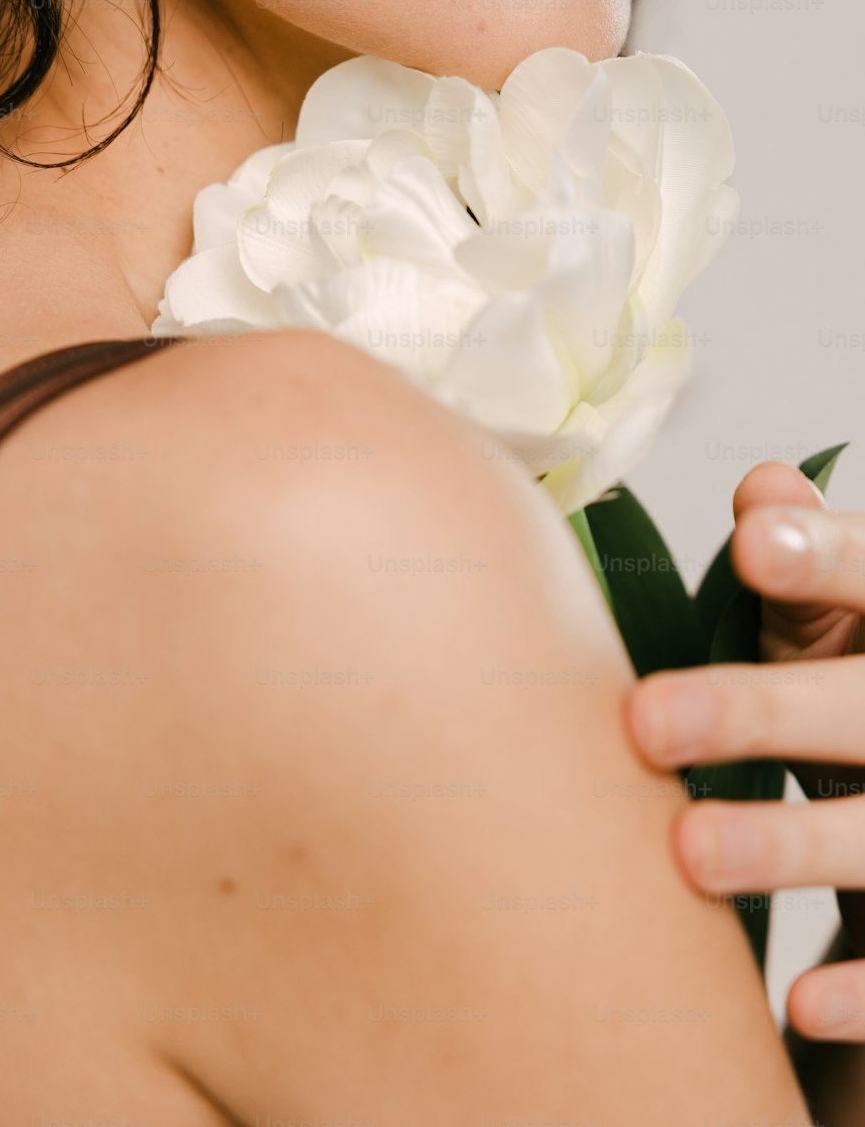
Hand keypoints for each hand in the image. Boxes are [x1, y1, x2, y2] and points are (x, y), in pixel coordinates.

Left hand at [625, 463, 864, 1041]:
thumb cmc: (856, 687)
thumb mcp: (843, 618)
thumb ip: (806, 555)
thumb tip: (760, 484)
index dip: (825, 557)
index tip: (753, 544)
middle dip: (765, 709)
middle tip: (644, 720)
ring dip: (794, 843)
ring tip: (689, 853)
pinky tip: (799, 1002)